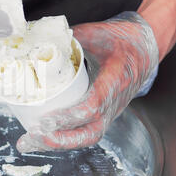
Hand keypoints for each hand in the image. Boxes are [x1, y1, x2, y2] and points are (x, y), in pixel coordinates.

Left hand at [16, 12, 158, 152]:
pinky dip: (64, 138)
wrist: (145, 49)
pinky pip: (85, 132)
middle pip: (90, 132)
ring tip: (31, 142)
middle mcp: (114, 102)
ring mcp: (109, 111)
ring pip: (87, 136)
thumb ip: (74, 35)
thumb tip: (45, 37)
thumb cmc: (124, 41)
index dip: (69, 116)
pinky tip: (43, 138)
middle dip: (60, 139)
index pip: (93, 106)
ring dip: (59, 142)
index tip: (46, 120)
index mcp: (115, 81)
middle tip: (33, 136)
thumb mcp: (100, 32)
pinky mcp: (103, 113)